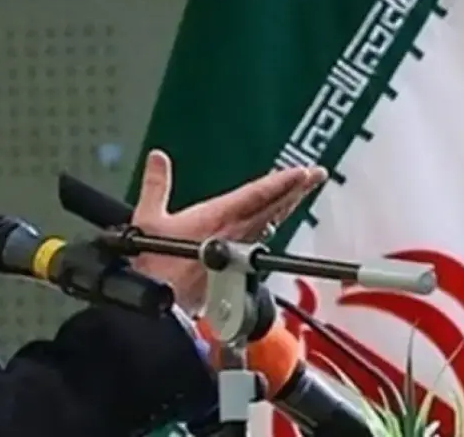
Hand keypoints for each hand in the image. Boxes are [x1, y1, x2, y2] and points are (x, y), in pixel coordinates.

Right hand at [130, 149, 326, 313]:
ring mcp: (237, 250)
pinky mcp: (235, 263)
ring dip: (287, 205)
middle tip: (316, 175)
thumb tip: (158, 158)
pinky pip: (260, 237)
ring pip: (269, 222)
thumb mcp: (147, 219)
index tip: (304, 172)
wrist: (161, 305)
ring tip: (302, 190)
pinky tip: (275, 219)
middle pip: (272, 208)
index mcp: (217, 219)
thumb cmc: (155, 267)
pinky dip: (272, 222)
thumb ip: (155, 185)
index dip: (282, 182)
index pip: (257, 195)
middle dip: (295, 190)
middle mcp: (233, 233)